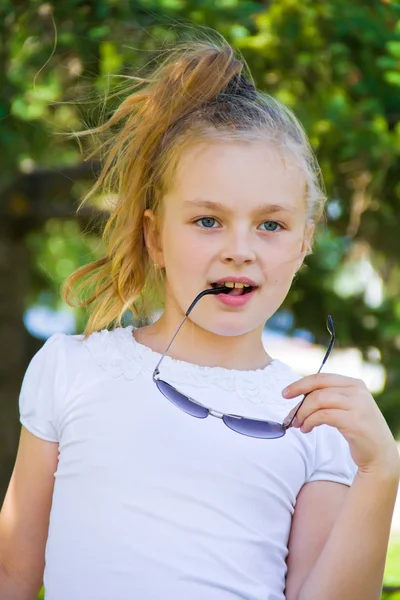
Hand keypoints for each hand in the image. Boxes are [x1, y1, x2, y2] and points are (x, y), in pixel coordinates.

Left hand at [282, 374, 399, 476]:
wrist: (380, 454)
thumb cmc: (359, 430)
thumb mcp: (347, 407)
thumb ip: (329, 397)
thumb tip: (299, 396)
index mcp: (354, 383)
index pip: (321, 377)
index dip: (300, 384)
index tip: (286, 393)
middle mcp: (357, 390)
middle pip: (318, 388)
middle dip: (299, 401)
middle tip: (289, 415)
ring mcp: (357, 405)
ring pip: (318, 401)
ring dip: (303, 413)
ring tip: (298, 425)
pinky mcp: (354, 421)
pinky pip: (322, 416)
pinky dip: (310, 422)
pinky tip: (307, 429)